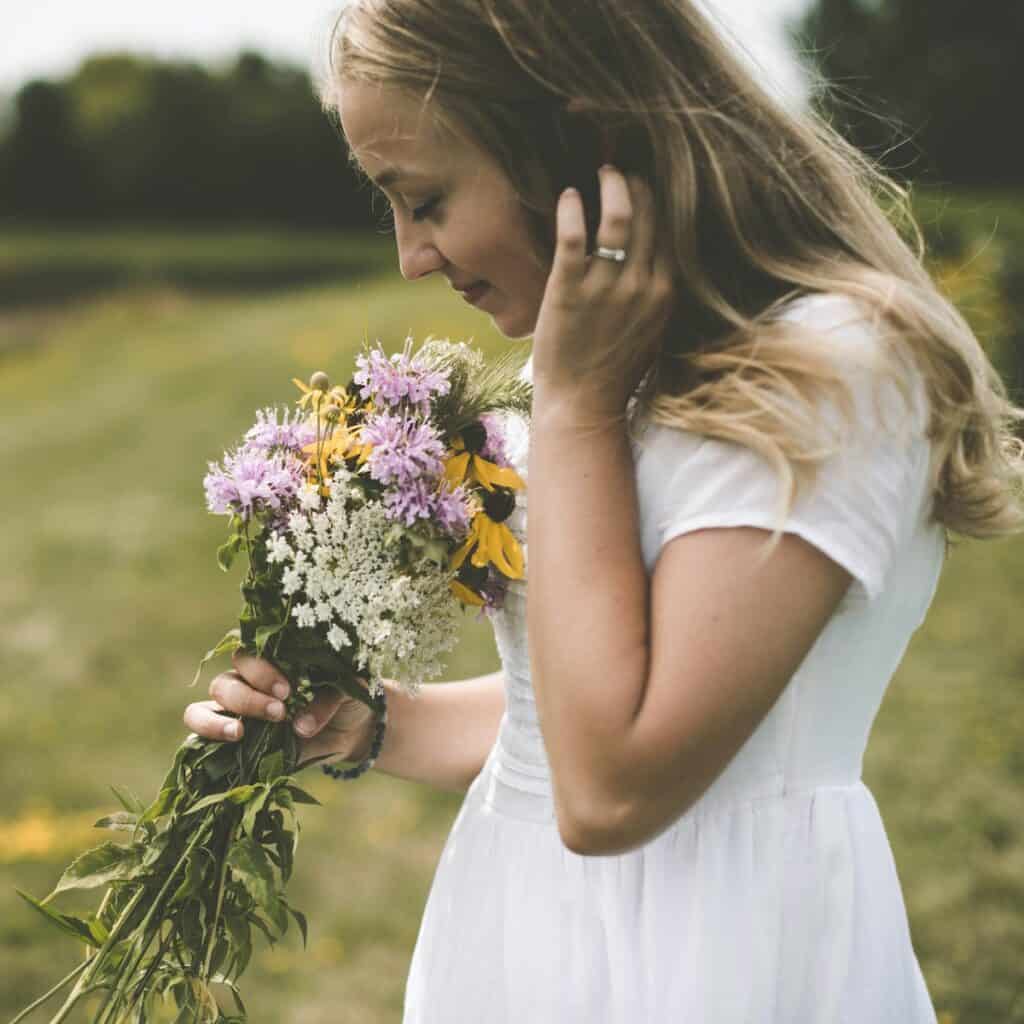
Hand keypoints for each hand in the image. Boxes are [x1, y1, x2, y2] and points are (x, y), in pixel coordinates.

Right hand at [183, 650, 376, 766]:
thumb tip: (301, 726)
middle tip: (279, 712)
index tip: (288, 690)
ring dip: (216, 720)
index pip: (247, 655)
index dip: (261, 671)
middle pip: (224, 683)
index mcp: (272, 661)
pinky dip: (207, 739)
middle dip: (248, 698)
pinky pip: (201, 738)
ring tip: (240, 732)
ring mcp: (236, 714)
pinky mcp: (234, 742)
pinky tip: (231, 743)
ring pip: (201, 708)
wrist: (354, 729)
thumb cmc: (348, 697)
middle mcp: (247, 684)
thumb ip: (328, 699)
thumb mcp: (349, 690)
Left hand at [531, 165, 673, 418]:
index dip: (658, 201)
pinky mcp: (569, 290)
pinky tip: (567, 196)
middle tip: (621, 170)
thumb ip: (654, 296)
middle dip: (637, 184)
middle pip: (648, 216)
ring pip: (617, 217)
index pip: (669, 231)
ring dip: (611, 185)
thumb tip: (655, 264)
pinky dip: (571, 208)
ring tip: (601, 172)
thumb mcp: (650, 332)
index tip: (646, 184)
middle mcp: (641, 285)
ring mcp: (606, 287)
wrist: (581, 404)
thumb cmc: (611, 372)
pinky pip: (574, 235)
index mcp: (664, 293)